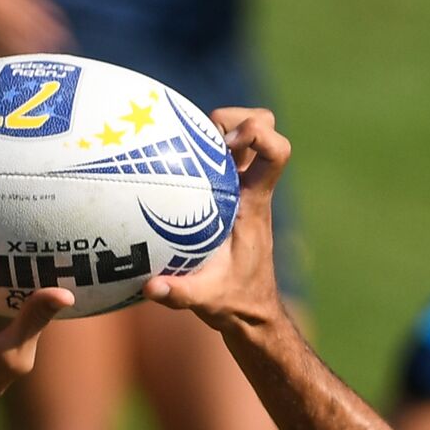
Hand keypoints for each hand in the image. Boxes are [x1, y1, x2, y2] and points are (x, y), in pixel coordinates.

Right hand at [143, 108, 290, 333]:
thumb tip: (151, 287)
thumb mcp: (207, 300)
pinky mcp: (223, 195)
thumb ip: (180, 293)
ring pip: (240, 135)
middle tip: (198, 137)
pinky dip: (195, 148)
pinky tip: (161, 163)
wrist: (251, 311)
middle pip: (264, 125)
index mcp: (254, 203)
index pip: (278, 152)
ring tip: (175, 145)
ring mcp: (238, 188)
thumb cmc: (235, 303)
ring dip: (212, 130)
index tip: (228, 143)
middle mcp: (249, 187)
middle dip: (235, 118)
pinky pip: (216, 155)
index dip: (259, 133)